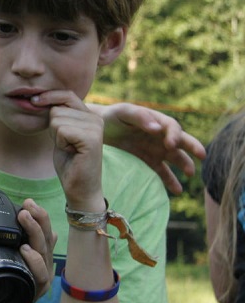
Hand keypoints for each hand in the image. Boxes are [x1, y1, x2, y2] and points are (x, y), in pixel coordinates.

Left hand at [17, 198, 55, 299]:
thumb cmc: (6, 281)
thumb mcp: (14, 257)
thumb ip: (21, 241)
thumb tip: (24, 217)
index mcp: (41, 253)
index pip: (45, 230)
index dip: (39, 215)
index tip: (28, 203)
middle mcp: (45, 263)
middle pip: (46, 237)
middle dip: (38, 218)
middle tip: (27, 206)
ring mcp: (43, 277)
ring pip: (44, 251)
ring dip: (34, 232)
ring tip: (24, 218)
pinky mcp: (38, 290)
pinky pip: (40, 274)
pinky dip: (34, 261)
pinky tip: (26, 250)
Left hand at [33, 91, 105, 210]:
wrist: (79, 187)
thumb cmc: (69, 162)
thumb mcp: (60, 134)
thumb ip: (58, 116)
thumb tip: (39, 98)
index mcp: (90, 115)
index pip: (67, 95)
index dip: (49, 96)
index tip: (34, 101)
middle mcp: (96, 118)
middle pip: (57, 109)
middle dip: (52, 128)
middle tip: (65, 144)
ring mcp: (95, 127)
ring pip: (57, 119)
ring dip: (56, 137)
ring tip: (68, 148)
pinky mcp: (91, 138)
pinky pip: (62, 130)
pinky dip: (59, 142)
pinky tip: (70, 152)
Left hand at [91, 102, 205, 193]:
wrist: (99, 127)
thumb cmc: (113, 116)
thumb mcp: (124, 112)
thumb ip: (140, 117)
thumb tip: (157, 128)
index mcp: (156, 120)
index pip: (172, 127)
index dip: (174, 135)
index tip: (171, 144)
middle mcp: (161, 135)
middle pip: (181, 141)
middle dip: (192, 147)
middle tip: (202, 155)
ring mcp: (156, 148)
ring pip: (175, 157)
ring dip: (185, 165)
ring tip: (190, 174)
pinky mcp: (149, 160)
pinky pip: (162, 171)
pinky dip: (170, 181)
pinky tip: (177, 191)